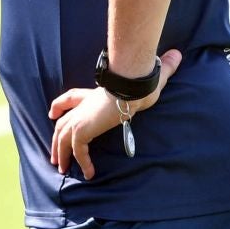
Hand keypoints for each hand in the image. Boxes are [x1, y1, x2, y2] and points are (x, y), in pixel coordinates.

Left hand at [48, 49, 181, 179]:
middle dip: (56, 140)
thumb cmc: (139, 82)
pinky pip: (78, 151)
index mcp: (91, 94)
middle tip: (55, 155)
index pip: (69, 98)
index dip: (59, 106)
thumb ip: (162, 69)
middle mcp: (82, 107)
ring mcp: (79, 119)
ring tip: (62, 169)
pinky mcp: (82, 131)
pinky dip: (82, 162)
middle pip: (61, 124)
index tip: (52, 114)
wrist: (131, 87)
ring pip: (63, 140)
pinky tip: (88, 174)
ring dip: (62, 155)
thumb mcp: (150, 78)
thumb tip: (177, 54)